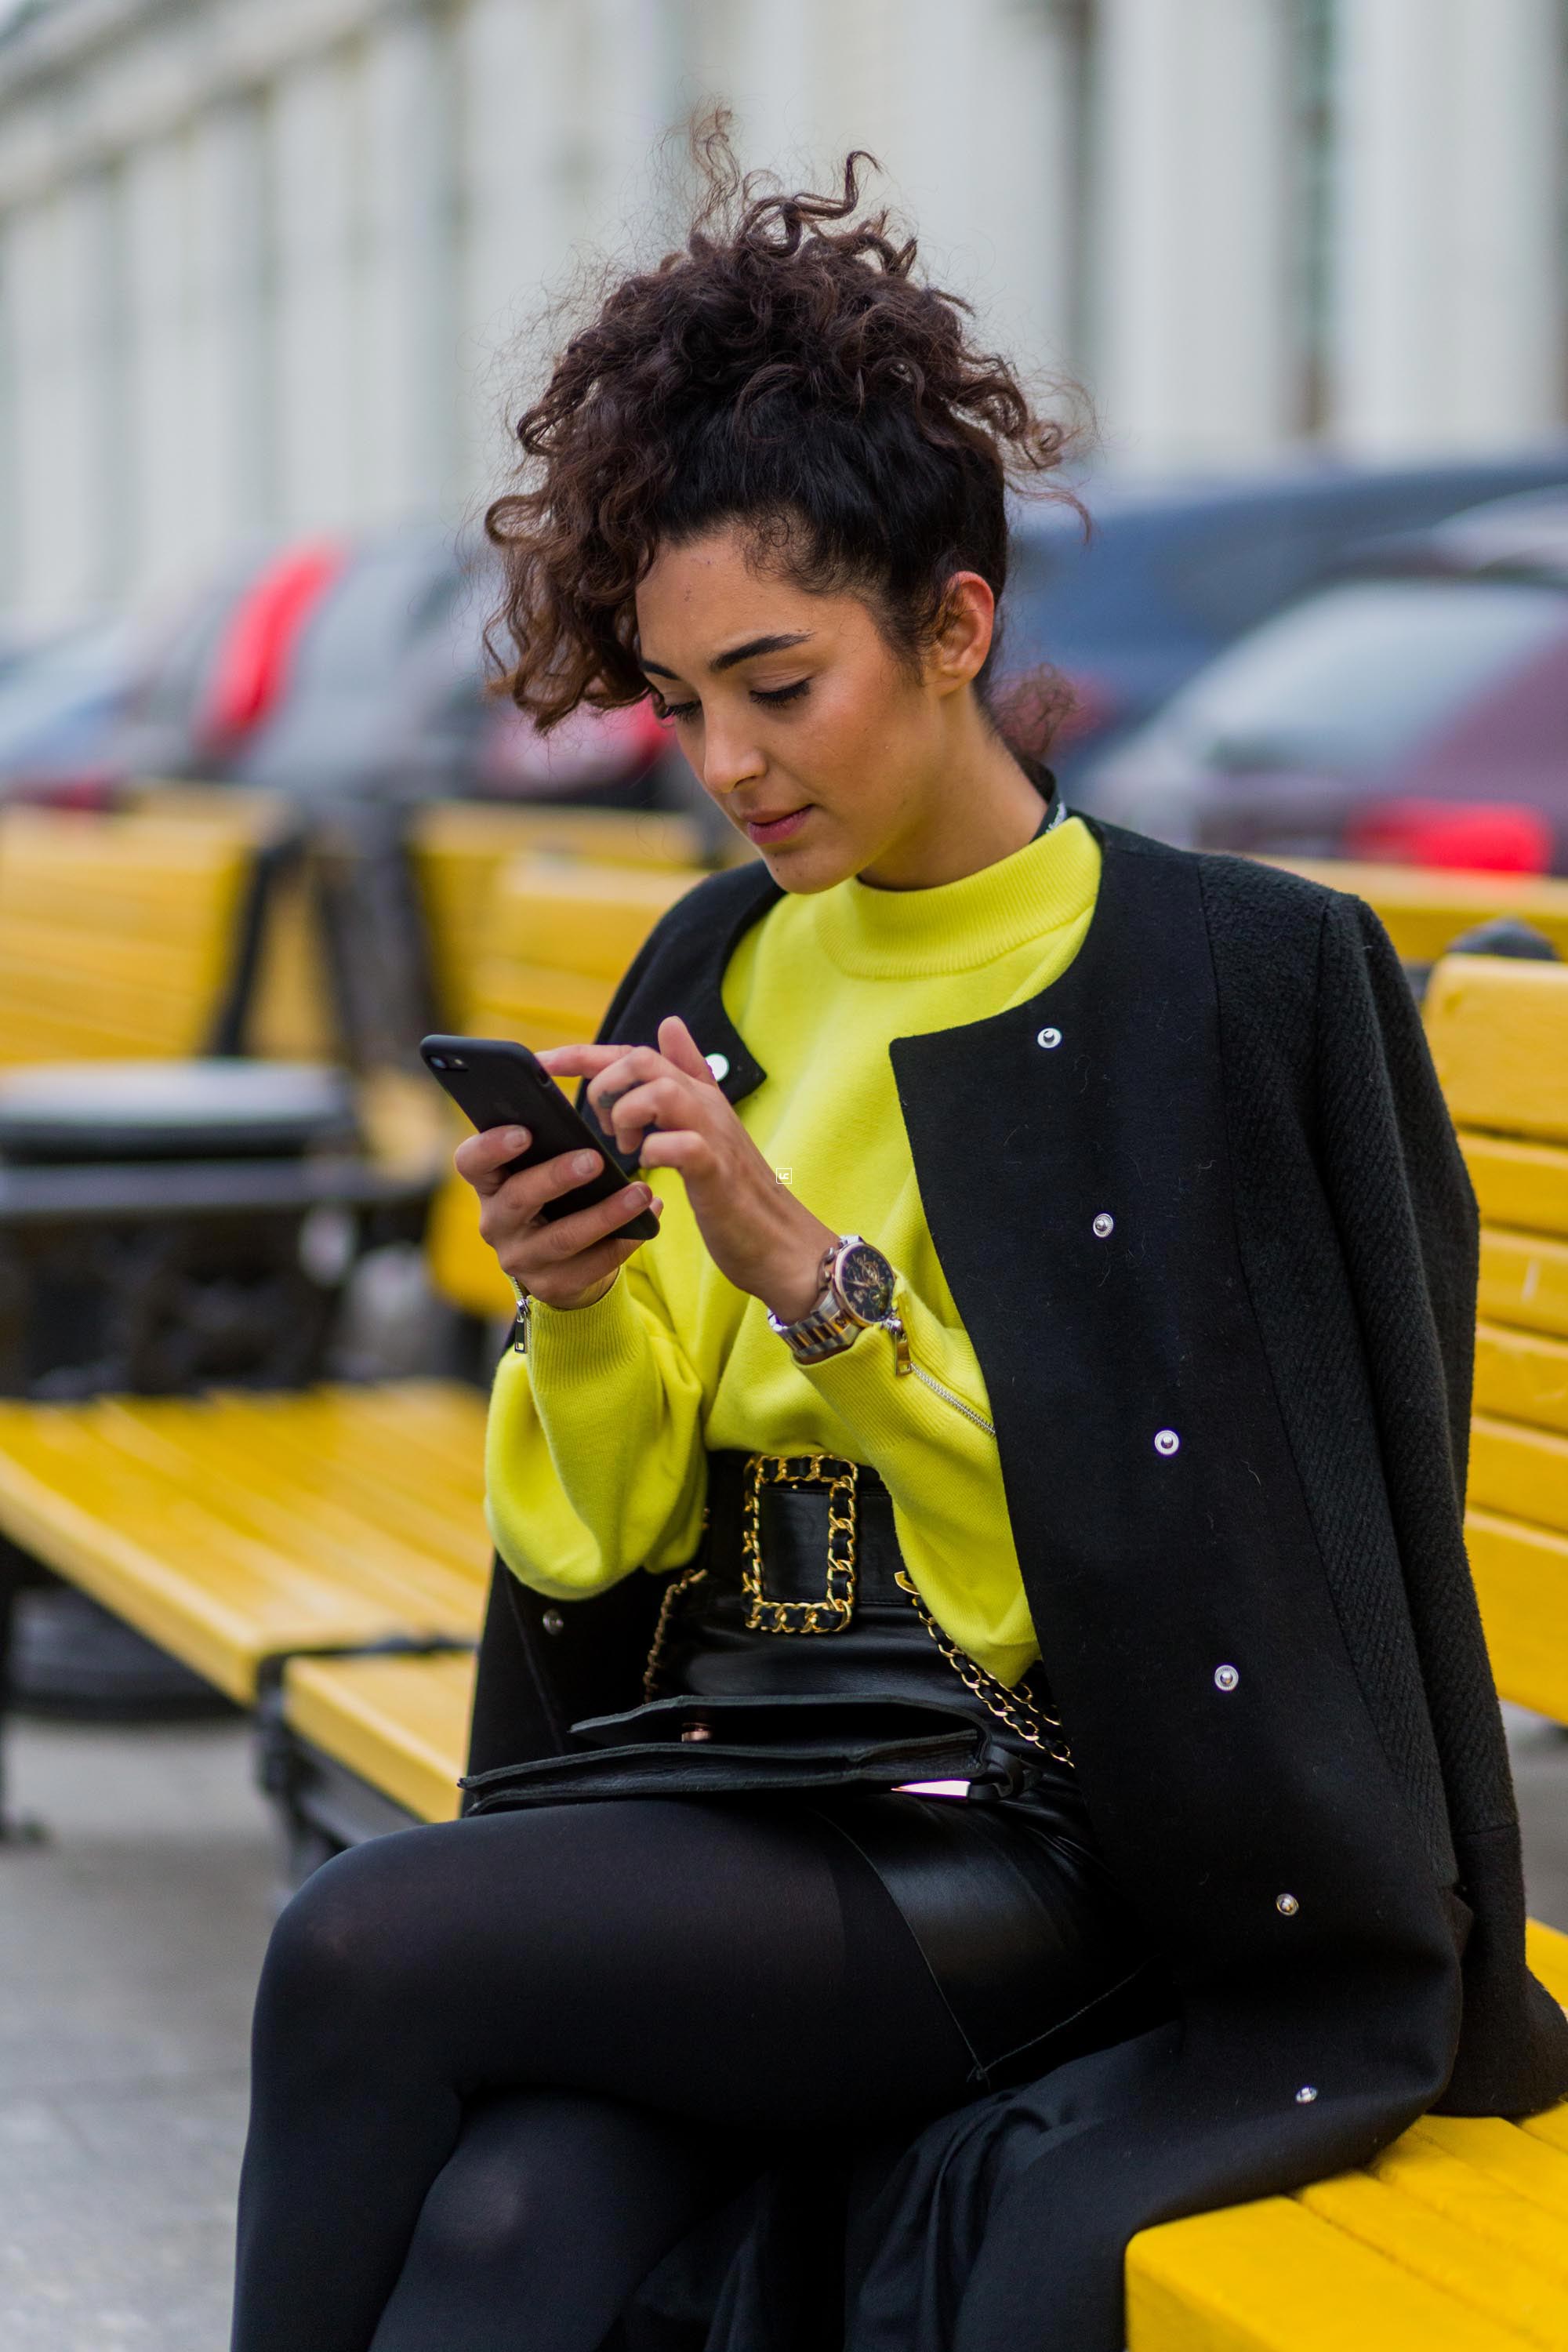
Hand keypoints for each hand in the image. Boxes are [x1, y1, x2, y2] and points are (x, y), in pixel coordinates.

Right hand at [453, 1127, 661, 1311]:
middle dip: (557, 1177)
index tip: (524, 1132)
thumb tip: (583, 1117)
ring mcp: (520, 1259)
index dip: (491, 1147)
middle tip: (595, 1159)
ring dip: (605, 1214)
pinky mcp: (550, 1285)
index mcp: (489, 1184)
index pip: (471, 1162)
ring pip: (561, 1238)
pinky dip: (624, 1241)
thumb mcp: (540, 1171)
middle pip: (519, 1198)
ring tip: (640, 1193)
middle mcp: (496, 1223)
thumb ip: (550, 1146)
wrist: (562, 1262)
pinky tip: (648, 1221)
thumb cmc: (554, 1197)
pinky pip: (591, 1265)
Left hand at [537, 1016, 835, 1322]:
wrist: (778, 1239)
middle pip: (644, 1060)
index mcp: (696, 1092)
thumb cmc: (733, 1187)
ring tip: (626, 1147)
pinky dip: (656, 1153)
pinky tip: (650, 1170)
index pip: (633, 1053)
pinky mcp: (717, 1172)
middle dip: (606, 1087)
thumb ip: (687, 1074)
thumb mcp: (704, 1123)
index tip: (541, 1063)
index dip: (583, 1054)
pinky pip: (682, 1145)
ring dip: (628, 1115)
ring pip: (661, 1092)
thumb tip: (669, 1024)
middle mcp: (705, 1104)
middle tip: (604, 1128)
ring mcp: (713, 1135)